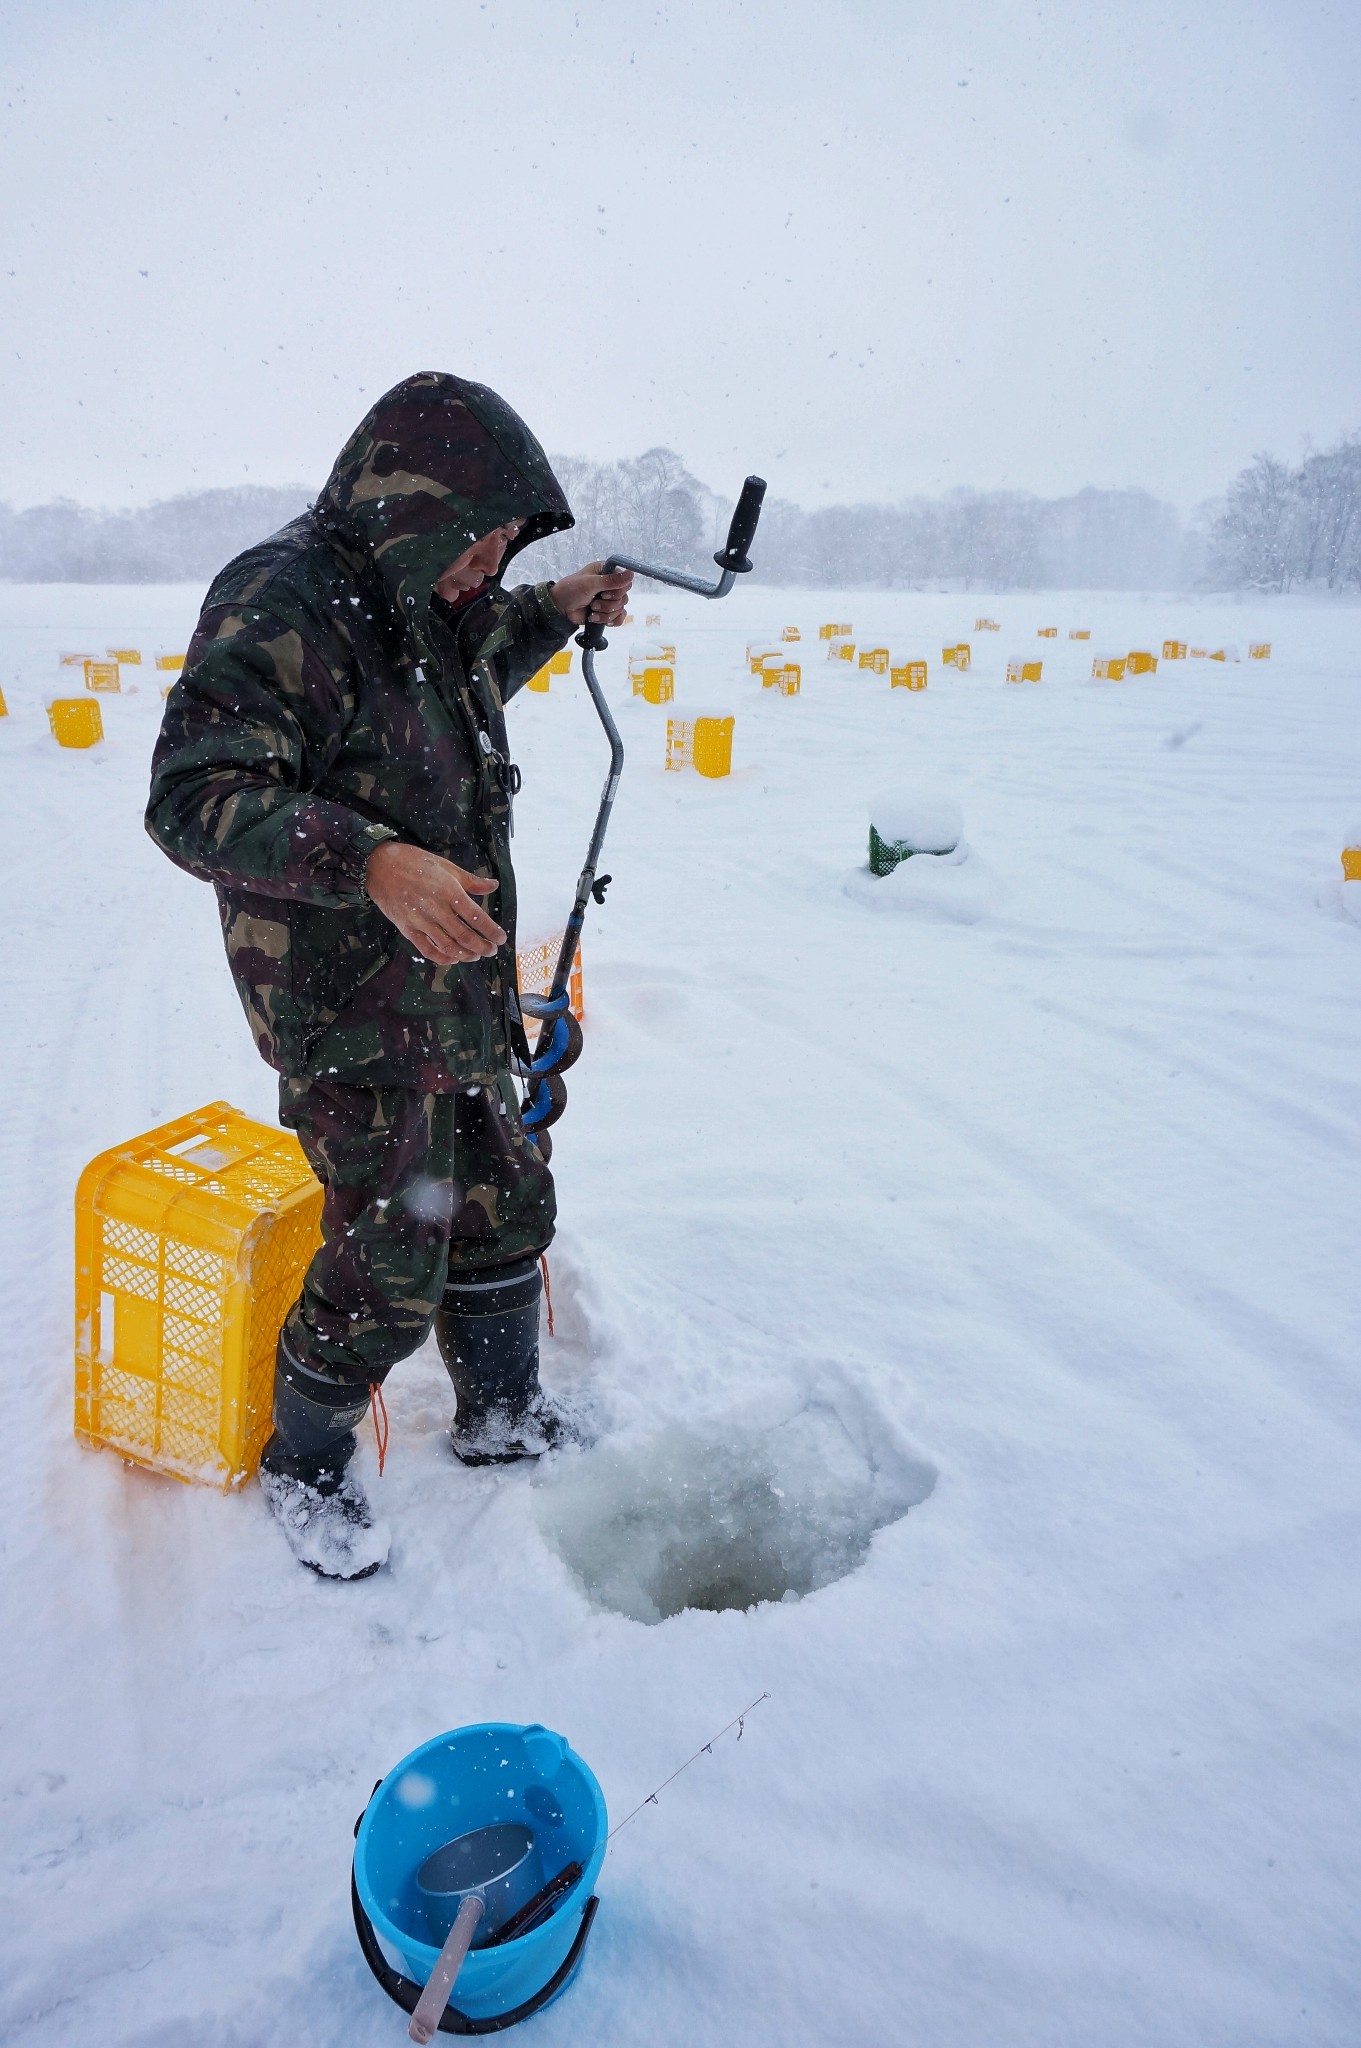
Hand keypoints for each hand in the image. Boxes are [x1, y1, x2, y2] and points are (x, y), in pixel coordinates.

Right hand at [364, 841, 505, 965]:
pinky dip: (442, 958)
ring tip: (476, 956)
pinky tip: (453, 959)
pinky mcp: (407, 928)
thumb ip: (471, 881)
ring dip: (465, 954)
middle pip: (465, 936)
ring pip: (448, 946)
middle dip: (482, 947)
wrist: (379, 865)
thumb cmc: (414, 862)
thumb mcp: (446, 866)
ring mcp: (420, 921)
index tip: (501, 938)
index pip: (476, 917)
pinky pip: (427, 949)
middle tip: (491, 950)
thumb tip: (494, 885)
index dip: (491, 931)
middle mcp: (436, 908)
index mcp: (449, 891)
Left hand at [550, 562, 632, 626]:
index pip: (626, 581)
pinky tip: (598, 619)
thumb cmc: (571, 590)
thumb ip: (611, 580)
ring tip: (592, 610)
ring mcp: (609, 600)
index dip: (618, 590)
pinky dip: (609, 621)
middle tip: (594, 602)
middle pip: (624, 597)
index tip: (605, 593)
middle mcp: (610, 585)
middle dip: (608, 604)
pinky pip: (618, 618)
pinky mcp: (606, 612)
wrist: (560, 608)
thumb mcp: (590, 583)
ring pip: (620, 609)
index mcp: (606, 572)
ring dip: (605, 613)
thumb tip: (631, 573)